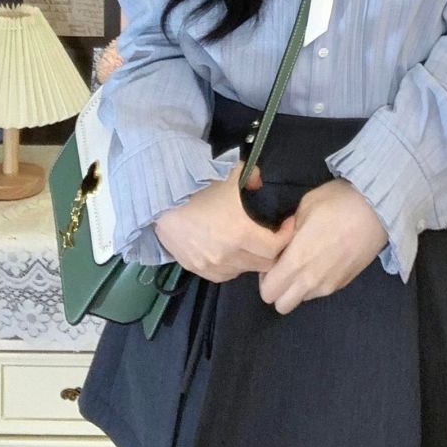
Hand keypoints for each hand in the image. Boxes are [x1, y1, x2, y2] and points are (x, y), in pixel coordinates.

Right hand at [153, 165, 296, 282]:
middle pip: (263, 265)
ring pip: (242, 271)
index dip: (286, 236)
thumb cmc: (198, 185)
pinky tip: (228, 251)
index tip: (287, 224)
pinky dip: (230, 266)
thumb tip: (259, 185)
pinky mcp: (195, 269)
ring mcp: (210, 265)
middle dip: (272, 250)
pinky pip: (222, 275)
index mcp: (241, 233)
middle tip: (271, 235)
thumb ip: (253, 177)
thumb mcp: (231, 172)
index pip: (275, 248)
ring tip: (248, 243)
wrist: (160, 199)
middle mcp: (228, 255)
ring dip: (250, 259)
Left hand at [257, 179, 387, 315]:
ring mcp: (329, 285)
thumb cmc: (337, 203)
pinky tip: (323, 259)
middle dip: (278, 289)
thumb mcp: (304, 207)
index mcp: (296, 261)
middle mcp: (311, 281)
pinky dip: (314, 283)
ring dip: (296, 287)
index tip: (273, 259)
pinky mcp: (343, 284)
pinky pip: (319, 292)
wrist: (378, 209)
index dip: (264, 276)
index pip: (267, 292)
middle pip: (281, 305)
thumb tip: (283, 238)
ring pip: (301, 300)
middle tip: (285, 264)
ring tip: (306, 261)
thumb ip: (287, 231)